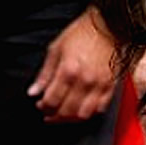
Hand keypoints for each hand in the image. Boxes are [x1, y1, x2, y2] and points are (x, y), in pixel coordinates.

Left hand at [28, 7, 118, 121]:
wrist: (110, 25)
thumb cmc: (84, 33)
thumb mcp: (56, 49)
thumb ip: (44, 73)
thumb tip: (34, 91)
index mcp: (68, 71)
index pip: (51, 101)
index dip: (42, 106)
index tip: (40, 105)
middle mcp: (85, 81)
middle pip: (66, 112)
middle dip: (54, 115)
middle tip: (49, 112)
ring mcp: (99, 85)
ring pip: (83, 115)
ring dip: (70, 119)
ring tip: (63, 114)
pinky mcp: (111, 87)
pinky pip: (100, 109)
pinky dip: (89, 113)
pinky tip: (81, 109)